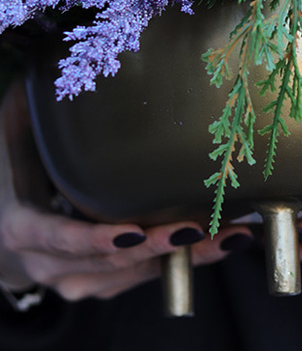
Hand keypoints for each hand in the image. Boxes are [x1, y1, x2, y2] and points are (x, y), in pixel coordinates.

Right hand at [0, 83, 252, 302]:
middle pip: (111, 262)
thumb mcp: (13, 138)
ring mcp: (78, 281)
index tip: (133, 233)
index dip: (95, 239)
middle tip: (201, 227)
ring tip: (231, 234)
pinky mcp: (104, 285)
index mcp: (23, 230)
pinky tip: (224, 239)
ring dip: (188, 258)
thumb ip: (33, 110)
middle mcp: (49, 265)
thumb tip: (68, 65)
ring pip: (137, 274)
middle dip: (159, 247)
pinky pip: (147, 276)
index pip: (59, 238)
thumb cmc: (12, 171)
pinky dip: (186, 260)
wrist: (5, 226)